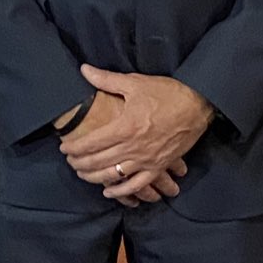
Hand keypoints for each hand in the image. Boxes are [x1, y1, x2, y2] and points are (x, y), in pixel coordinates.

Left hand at [61, 64, 213, 200]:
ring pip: (113, 176)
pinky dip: (121, 192)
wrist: (198, 105)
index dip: (74, 148)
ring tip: (83, 175)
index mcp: (125, 127)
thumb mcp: (135, 83)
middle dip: (79, 164)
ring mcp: (146, 160)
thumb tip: (84, 70)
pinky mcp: (158, 167)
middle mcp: (133, 147)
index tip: (64, 148)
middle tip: (70, 162)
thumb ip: (106, 80)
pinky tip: (109, 192)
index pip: (91, 143)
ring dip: (94, 178)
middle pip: (98, 162)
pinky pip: (137, 186)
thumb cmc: (167, 93)